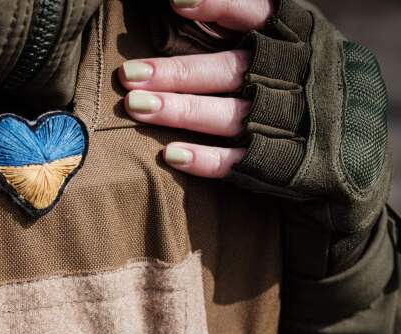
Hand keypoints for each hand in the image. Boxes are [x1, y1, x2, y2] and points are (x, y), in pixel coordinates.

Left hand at [121, 0, 391, 276]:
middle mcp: (297, 77)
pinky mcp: (286, 165)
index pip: (257, 14)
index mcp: (300, 39)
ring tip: (136, 106)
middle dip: (177, 73)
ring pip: (231, 116)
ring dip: (182, 111)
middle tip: (130, 75)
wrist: (356, 151)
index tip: (176, 3)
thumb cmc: (304, 84)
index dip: (218, 6)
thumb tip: (181, 5)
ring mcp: (292, 123)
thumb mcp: (294, 46)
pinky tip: (171, 154)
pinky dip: (206, 160)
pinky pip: (242, 162)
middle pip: (231, 71)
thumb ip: (248, 31)